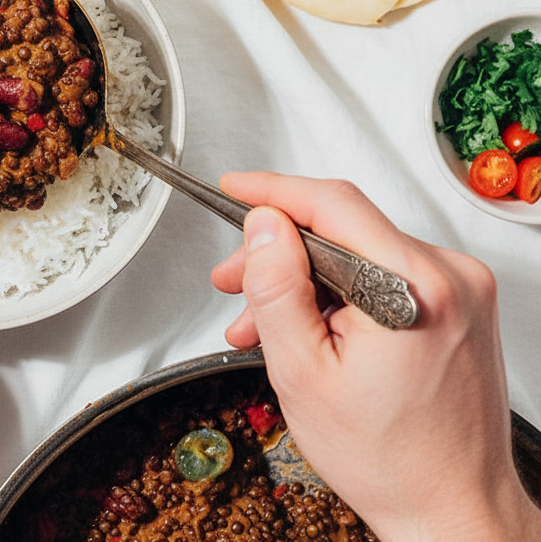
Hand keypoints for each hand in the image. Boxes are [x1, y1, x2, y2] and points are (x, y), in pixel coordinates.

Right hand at [210, 173, 540, 541]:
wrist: (452, 509)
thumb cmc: (388, 459)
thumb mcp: (303, 372)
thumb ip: (277, 288)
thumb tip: (264, 225)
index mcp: (413, 287)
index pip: (333, 202)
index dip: (273, 191)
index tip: (235, 188)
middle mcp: (449, 277)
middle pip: (344, 228)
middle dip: (279, 252)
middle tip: (233, 281)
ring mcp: (462, 290)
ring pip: (360, 253)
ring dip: (306, 279)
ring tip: (265, 325)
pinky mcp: (462, 305)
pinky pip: (385, 275)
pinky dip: (341, 293)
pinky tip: (312, 328)